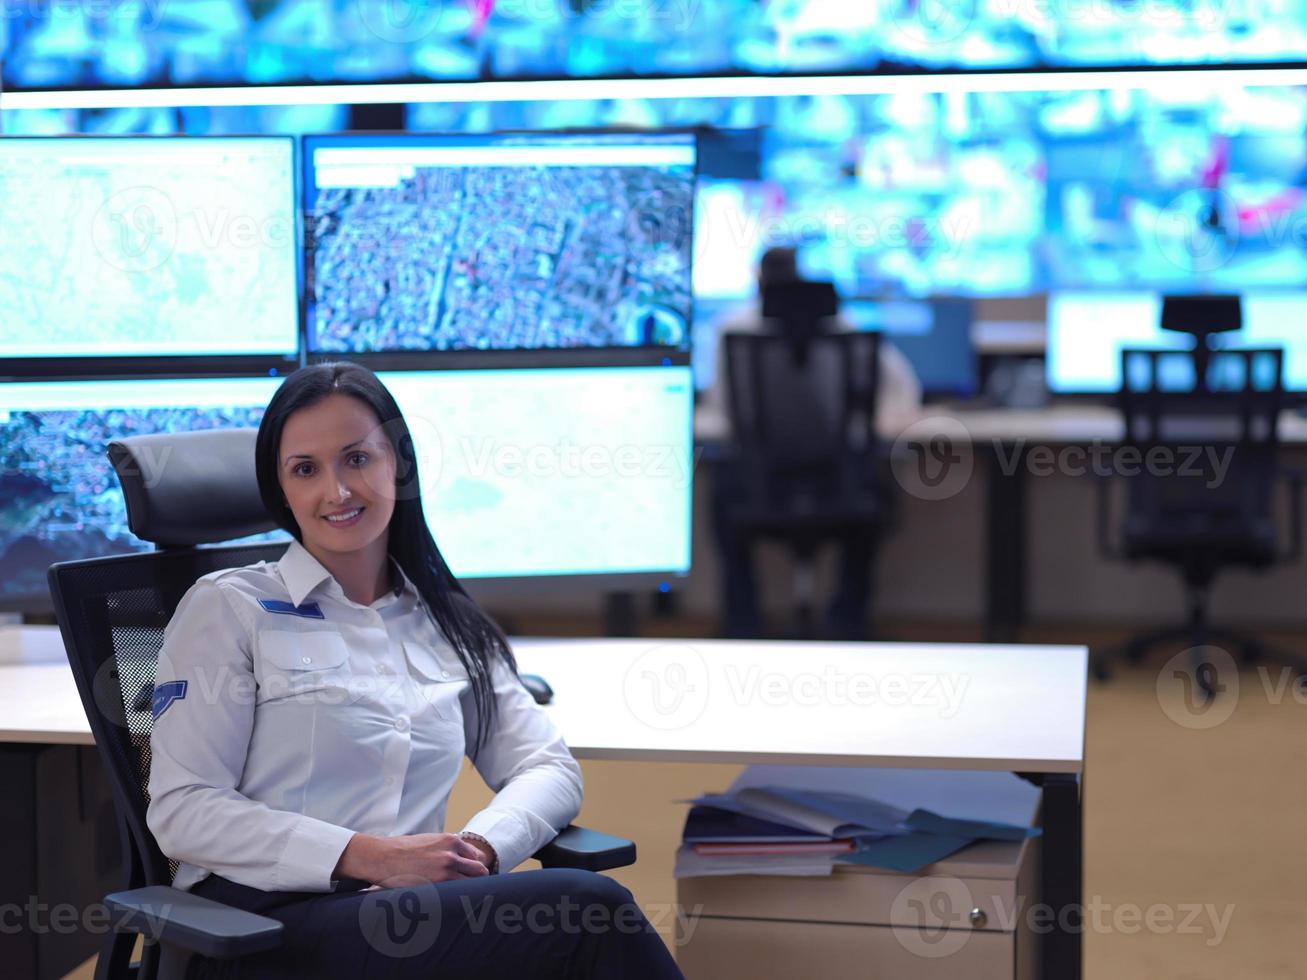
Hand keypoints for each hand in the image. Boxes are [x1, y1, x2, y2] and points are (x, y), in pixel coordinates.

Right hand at [335, 832, 489, 886]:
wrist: (381, 857)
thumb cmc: (403, 850)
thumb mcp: (430, 841)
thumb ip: (447, 848)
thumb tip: (462, 860)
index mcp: (451, 840)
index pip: (477, 857)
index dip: (474, 868)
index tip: (469, 876)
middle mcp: (452, 854)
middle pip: (480, 871)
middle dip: (476, 880)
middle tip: (468, 889)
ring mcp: (446, 870)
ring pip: (472, 885)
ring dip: (467, 891)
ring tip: (458, 897)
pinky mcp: (436, 885)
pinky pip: (456, 894)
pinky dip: (456, 899)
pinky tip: (449, 901)